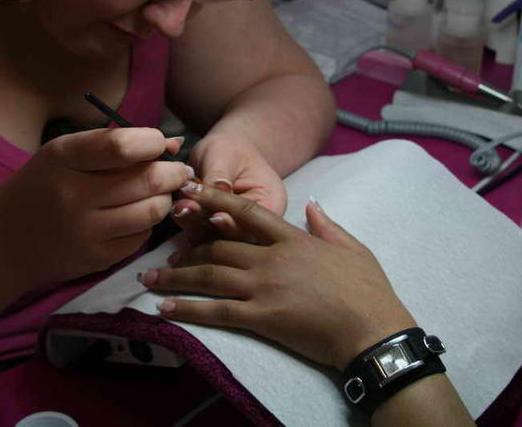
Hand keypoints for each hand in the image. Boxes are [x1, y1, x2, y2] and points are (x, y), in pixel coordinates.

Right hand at [0, 128, 192, 289]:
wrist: (0, 243)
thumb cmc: (42, 187)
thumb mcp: (64, 155)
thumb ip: (116, 145)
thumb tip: (173, 144)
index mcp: (62, 159)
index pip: (121, 146)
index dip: (152, 141)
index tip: (161, 142)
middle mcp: (73, 196)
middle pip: (146, 180)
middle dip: (173, 172)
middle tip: (179, 169)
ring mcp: (85, 232)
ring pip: (152, 211)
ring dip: (166, 199)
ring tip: (162, 191)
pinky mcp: (96, 258)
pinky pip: (141, 237)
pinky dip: (148, 223)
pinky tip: (139, 214)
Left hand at [139, 184, 416, 370]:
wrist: (372, 330)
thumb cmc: (367, 290)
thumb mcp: (352, 247)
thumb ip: (327, 224)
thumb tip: (312, 204)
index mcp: (292, 238)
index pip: (245, 213)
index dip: (214, 201)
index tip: (189, 191)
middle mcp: (272, 258)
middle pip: (218, 246)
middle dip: (186, 246)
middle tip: (162, 251)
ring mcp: (265, 287)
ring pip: (210, 275)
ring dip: (176, 276)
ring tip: (149, 279)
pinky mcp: (262, 317)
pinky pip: (216, 311)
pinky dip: (188, 308)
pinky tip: (165, 309)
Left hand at [172, 133, 286, 241]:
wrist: (224, 152)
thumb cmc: (230, 149)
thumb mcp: (225, 155)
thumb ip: (219, 176)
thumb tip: (215, 191)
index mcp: (272, 204)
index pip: (252, 220)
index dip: (229, 220)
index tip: (210, 213)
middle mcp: (259, 225)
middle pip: (234, 236)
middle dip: (206, 222)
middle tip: (184, 207)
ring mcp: (238, 232)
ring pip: (216, 240)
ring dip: (194, 225)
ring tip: (179, 207)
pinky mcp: (220, 236)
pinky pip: (204, 239)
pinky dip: (189, 226)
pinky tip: (178, 215)